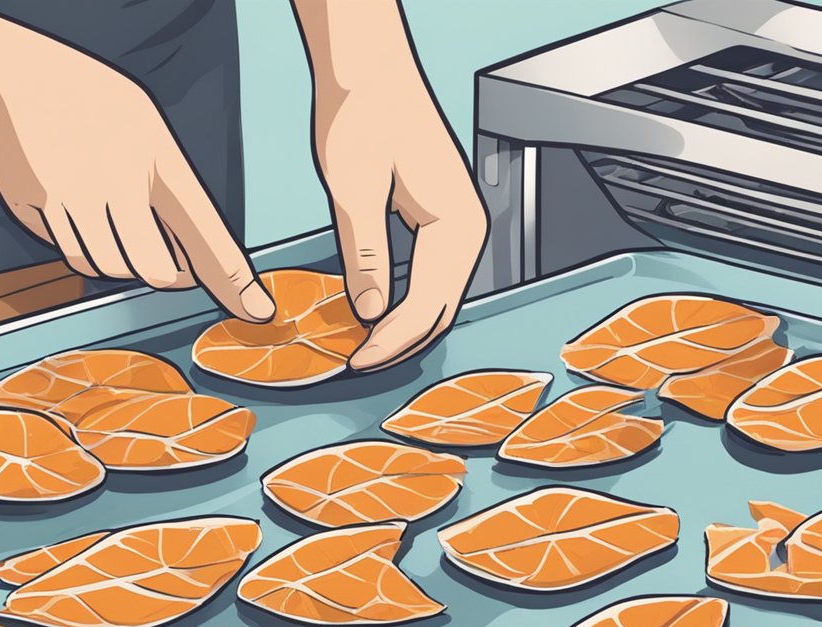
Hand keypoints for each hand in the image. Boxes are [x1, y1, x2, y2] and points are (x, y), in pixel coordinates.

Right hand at [0, 45, 273, 321]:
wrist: (18, 74)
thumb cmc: (96, 105)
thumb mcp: (148, 134)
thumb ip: (169, 196)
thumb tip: (182, 268)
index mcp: (157, 158)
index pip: (206, 232)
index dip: (232, 277)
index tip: (257, 309)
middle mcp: (115, 181)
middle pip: (152, 270)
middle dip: (159, 272)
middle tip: (165, 264)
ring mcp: (70, 196)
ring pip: (102, 267)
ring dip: (113, 256)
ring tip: (107, 210)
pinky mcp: (32, 207)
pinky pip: (62, 248)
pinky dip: (72, 239)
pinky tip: (71, 201)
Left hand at [297, 0, 487, 370]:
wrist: (369, 67)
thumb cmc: (365, 111)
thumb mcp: (355, 186)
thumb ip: (365, 253)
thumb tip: (370, 312)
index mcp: (457, 222)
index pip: (428, 304)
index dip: (391, 340)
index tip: (357, 362)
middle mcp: (466, 227)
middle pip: (441, 309)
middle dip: (400, 343)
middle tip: (357, 365)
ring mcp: (455, 223)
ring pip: (436, 296)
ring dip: (402, 327)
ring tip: (363, 349)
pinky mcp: (435, 218)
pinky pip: (426, 276)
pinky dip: (402, 302)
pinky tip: (374, 313)